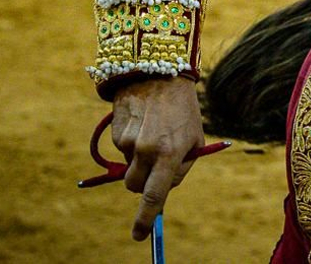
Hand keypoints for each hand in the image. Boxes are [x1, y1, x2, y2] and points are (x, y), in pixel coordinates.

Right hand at [111, 75, 202, 240]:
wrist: (160, 74)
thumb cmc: (183, 110)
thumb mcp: (194, 138)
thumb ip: (181, 167)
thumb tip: (164, 190)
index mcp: (171, 154)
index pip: (155, 196)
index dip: (146, 218)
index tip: (140, 235)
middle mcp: (147, 150)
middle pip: (135, 187)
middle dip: (141, 184)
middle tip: (152, 168)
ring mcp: (129, 142)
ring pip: (127, 168)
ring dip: (137, 160)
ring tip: (152, 133)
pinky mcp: (116, 133)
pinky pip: (121, 150)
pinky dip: (130, 144)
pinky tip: (142, 124)